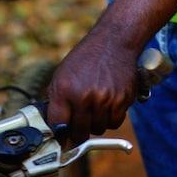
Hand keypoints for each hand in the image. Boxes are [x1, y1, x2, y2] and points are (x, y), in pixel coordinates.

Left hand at [46, 28, 138, 144]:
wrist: (113, 41)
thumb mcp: (63, 74)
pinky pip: (115, 122)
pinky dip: (112, 117)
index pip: (58, 127)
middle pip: (79, 133)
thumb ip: (57, 101)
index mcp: (65, 89)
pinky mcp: (122, 100)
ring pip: (98, 129)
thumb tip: (54, 128)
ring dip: (97, 122)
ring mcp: (104, 99)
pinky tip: (109, 102)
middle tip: (82, 120)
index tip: (63, 135)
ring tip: (97, 104)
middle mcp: (83, 96)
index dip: (60, 133)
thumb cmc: (86, 58)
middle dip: (79, 129)